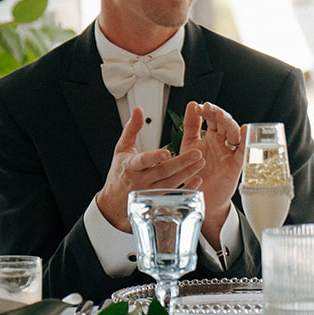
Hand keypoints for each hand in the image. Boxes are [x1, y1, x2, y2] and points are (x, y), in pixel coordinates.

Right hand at [94, 105, 204, 231]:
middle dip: (181, 163)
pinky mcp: (157, 202)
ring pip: (171, 184)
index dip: (155, 157)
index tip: (167, 152)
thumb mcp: (121, 150)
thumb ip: (131, 129)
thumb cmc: (119, 173)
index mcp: (131, 166)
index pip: (143, 160)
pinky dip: (186, 190)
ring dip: (187, 174)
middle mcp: (141, 180)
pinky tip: (197, 182)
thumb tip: (138, 110)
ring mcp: (150, 193)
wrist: (113, 204)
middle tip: (197, 153)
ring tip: (201, 162)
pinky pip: (174, 196)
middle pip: (163, 172)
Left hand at [176, 101, 244, 241]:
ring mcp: (229, 153)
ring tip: (220, 115)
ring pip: (233, 133)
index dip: (206, 111)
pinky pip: (243, 152)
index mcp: (210, 137)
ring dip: (228, 123)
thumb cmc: (195, 174)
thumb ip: (191, 126)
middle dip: (217, 113)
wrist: (201, 199)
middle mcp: (221, 143)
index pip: (212, 118)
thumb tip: (192, 104)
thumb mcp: (189, 147)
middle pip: (224, 123)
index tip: (197, 106)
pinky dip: (245, 141)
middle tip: (208, 107)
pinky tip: (245, 129)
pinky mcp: (235, 166)